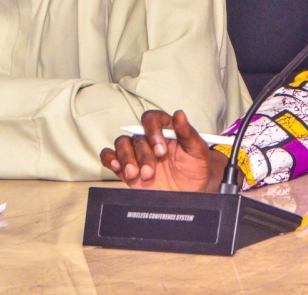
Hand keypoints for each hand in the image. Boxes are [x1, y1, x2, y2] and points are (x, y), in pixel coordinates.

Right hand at [100, 110, 227, 191]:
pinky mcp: (126, 168)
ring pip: (122, 144)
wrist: (189, 193)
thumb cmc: (195, 169)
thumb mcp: (197, 151)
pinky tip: (117, 166)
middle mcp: (148, 139)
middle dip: (143, 154)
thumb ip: (188, 133)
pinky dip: (109, 159)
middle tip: (151, 172)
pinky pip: (109, 156)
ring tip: (136, 174)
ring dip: (127, 159)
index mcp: (165, 129)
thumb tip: (179, 113)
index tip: (161, 151)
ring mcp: (136, 153)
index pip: (151, 119)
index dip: (152, 131)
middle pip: (136, 136)